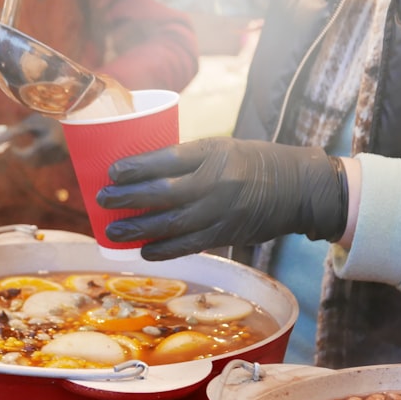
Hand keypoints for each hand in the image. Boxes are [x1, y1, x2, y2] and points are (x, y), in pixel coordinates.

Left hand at [0, 113, 68, 166]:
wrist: (69, 116)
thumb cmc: (46, 118)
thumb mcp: (29, 123)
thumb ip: (12, 132)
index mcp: (50, 141)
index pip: (27, 155)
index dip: (16, 153)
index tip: (10, 147)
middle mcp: (58, 151)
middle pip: (32, 162)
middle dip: (22, 157)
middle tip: (16, 147)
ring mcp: (62, 156)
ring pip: (39, 164)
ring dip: (30, 157)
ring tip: (31, 144)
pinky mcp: (64, 158)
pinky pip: (46, 162)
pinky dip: (39, 157)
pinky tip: (41, 146)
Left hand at [95, 137, 348, 260]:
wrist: (298, 188)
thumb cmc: (254, 163)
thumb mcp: (223, 148)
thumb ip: (189, 160)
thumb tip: (145, 174)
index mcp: (213, 152)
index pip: (167, 158)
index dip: (136, 167)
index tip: (112, 171)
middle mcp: (216, 181)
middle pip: (163, 191)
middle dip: (128, 198)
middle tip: (102, 199)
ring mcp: (220, 211)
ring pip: (171, 222)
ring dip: (138, 229)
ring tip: (112, 231)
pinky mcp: (226, 234)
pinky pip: (189, 245)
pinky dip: (164, 250)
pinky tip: (143, 251)